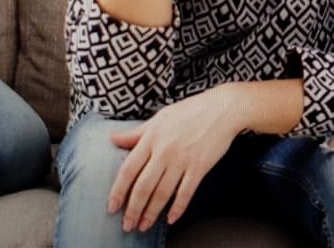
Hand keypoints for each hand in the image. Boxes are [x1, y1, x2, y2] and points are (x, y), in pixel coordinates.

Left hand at [108, 87, 242, 231]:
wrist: (222, 108)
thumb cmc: (189, 111)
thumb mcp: (158, 118)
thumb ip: (135, 132)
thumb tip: (112, 137)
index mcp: (151, 137)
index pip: (128, 169)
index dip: (118, 191)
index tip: (112, 206)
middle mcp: (164, 151)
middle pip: (143, 186)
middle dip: (133, 209)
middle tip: (127, 225)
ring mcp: (182, 160)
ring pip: (162, 193)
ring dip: (151, 213)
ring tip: (144, 225)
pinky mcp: (199, 167)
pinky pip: (185, 192)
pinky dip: (177, 208)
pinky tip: (170, 219)